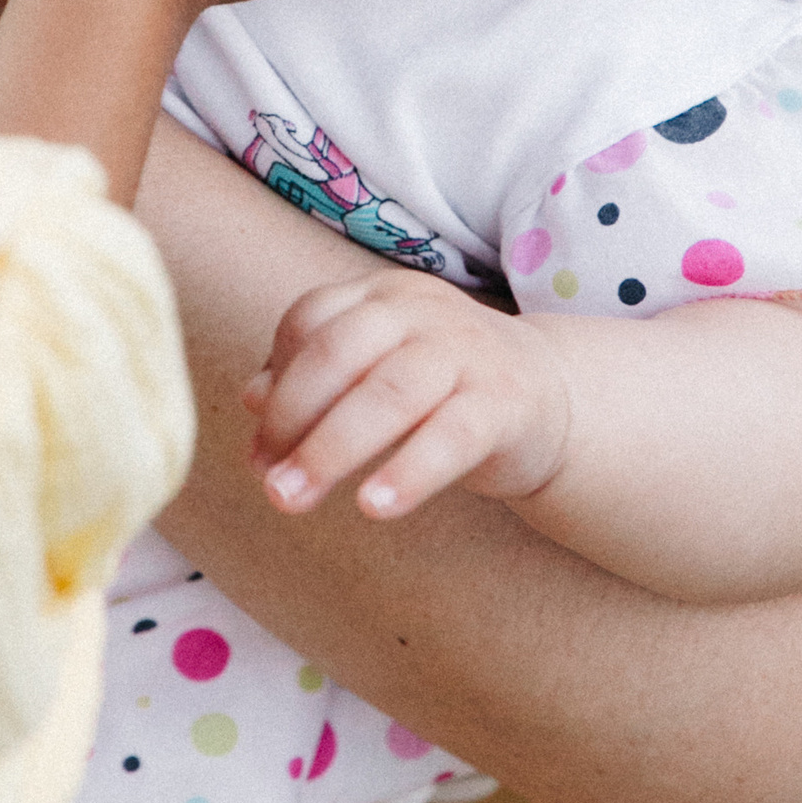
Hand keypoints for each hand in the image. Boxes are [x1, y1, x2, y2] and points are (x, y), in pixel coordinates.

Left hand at [247, 273, 570, 518]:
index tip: (259, 451)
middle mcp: (422, 311)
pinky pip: (452, 434)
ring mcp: (468, 351)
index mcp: (382, 296)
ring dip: (333, 449)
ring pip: (390, 391)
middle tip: (268, 483)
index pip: (311, 321)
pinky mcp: (506, 401)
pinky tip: (374, 507)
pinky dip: (409, 471)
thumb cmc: (439, 389)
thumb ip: (315, 382)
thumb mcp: (373, 374)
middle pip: (340, 351)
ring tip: (294, 500)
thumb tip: (252, 399)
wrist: (549, 399)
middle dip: (292, 417)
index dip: (277, 385)